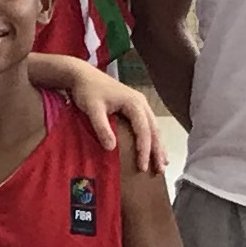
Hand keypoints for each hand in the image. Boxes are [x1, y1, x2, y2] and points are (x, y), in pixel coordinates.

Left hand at [28, 53, 163, 170]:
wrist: (83, 75)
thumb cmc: (87, 91)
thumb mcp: (92, 109)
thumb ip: (102, 127)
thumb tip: (112, 148)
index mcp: (134, 103)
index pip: (143, 131)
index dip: (144, 150)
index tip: (143, 167)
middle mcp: (141, 104)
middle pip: (154, 130)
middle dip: (158, 151)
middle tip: (160, 171)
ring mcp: (140, 104)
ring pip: (154, 128)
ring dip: (158, 146)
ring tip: (162, 164)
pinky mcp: (135, 107)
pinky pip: (148, 125)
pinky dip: (152, 138)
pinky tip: (154, 149)